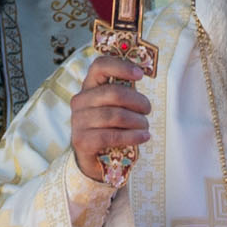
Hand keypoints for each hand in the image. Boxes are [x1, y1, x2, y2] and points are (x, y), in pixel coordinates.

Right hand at [69, 54, 150, 190]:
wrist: (92, 159)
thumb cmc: (108, 128)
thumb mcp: (116, 106)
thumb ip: (124, 92)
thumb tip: (142, 75)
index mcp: (89, 87)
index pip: (100, 66)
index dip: (121, 66)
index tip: (140, 75)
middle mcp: (80, 101)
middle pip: (113, 93)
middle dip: (137, 101)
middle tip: (148, 110)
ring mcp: (78, 121)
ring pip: (114, 115)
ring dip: (136, 121)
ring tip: (145, 126)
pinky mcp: (82, 141)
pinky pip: (111, 136)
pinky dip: (131, 136)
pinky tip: (143, 137)